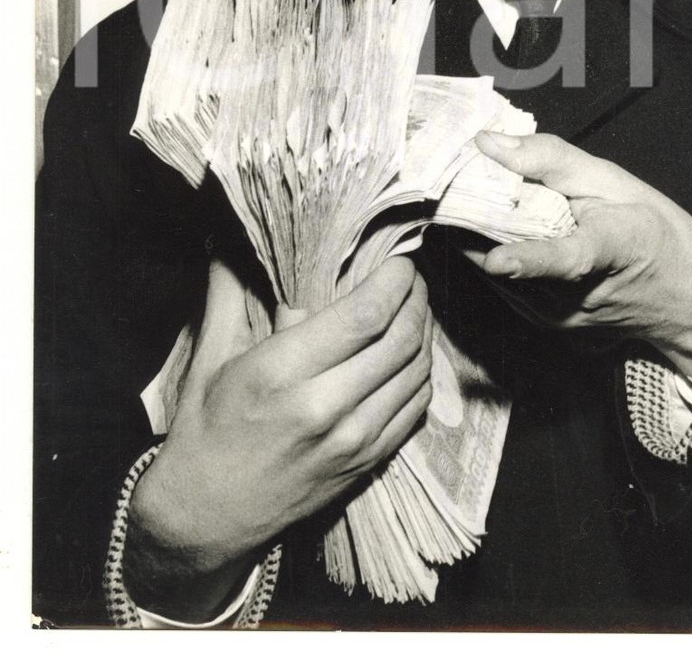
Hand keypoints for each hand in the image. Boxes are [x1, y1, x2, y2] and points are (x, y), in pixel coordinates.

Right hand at [125, 255, 431, 621]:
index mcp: (282, 374)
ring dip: (425, 330)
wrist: (206, 517)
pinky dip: (422, 371)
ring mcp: (353, 441)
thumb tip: (227, 236)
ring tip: (415, 304)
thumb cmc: (205, 429)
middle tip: (411, 273)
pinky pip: (415, 407)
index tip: (398, 256)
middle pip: (401, 338)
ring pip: (416, 371)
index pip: (365, 315)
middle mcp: (325, 408)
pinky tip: (413, 350)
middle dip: (416, 296)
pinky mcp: (367, 463)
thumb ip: (227, 291)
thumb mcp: (208, 358)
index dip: (394, 279)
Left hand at [469, 132, 691, 383]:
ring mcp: (561, 318)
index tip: (499, 261)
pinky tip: (496, 230)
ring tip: (474, 199)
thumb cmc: (652, 228)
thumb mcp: (613, 180)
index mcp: (614, 249)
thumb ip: (550, 158)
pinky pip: (503, 284)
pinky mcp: (547, 327)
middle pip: (511, 258)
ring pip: (496, 273)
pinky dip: (493, 254)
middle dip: (473, 219)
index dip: (533, 259)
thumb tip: (488, 142)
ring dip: (478, 236)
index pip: (570, 258)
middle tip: (450, 178)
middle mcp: (581, 295)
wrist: (686, 298)